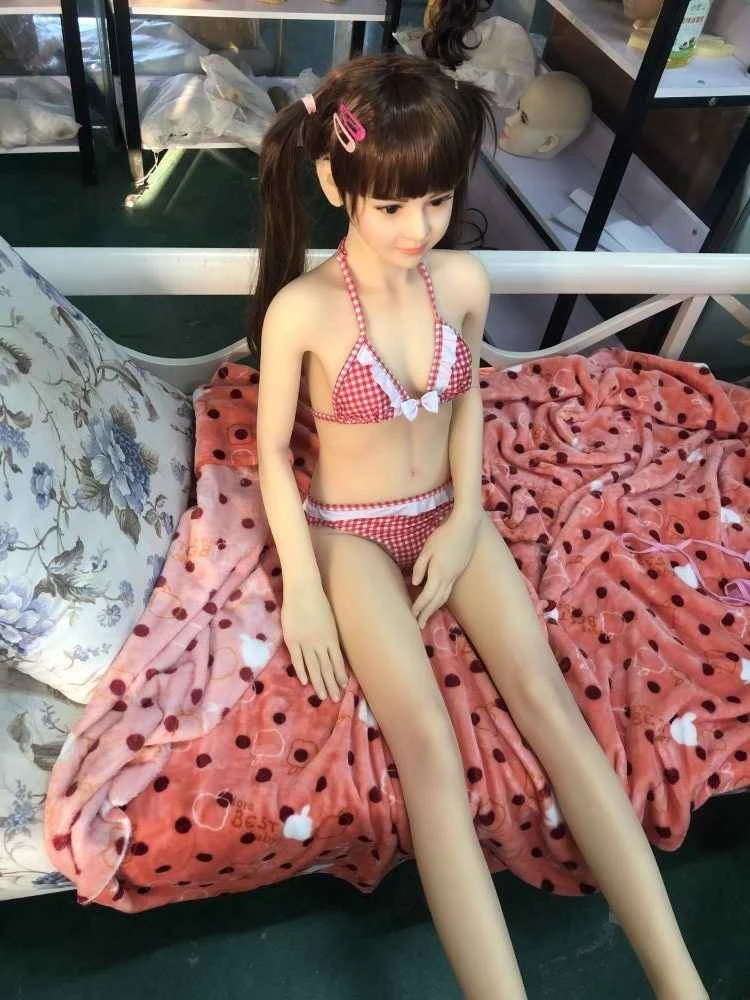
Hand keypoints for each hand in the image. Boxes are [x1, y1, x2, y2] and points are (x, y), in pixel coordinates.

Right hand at [281, 583, 347, 701]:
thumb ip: (330, 637)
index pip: (338, 662)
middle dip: (332, 684)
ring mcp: (306, 643)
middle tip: (335, 699)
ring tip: (323, 696)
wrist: (303, 590)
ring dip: (319, 683)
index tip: (343, 687)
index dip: (340, 675)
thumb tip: (331, 650)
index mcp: (332, 638)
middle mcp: (321, 643)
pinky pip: (298, 660)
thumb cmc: (318, 602)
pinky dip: (302, 671)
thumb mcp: (330, 621)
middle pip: (327, 668)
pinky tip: (305, 682)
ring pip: (314, 667)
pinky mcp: (292, 640)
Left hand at [411, 510, 480, 628]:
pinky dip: (441, 599)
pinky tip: (437, 600)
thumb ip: (420, 567)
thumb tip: (416, 583)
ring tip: (427, 617)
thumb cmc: (444, 535)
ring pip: (444, 597)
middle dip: (427, 614)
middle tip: (419, 625)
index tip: (411, 616)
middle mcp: (449, 578)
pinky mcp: (459, 571)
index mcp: (439, 573)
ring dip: (435, 609)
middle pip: (437, 601)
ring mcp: (455, 575)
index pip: (427, 596)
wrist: (466, 526)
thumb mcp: (427, 549)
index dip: (419, 607)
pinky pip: (448, 590)